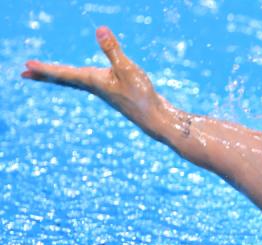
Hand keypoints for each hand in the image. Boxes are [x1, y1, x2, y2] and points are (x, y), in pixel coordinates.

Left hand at [22, 26, 167, 135]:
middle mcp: (95, 86)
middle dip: (45, 75)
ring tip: (45, 74)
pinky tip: (81, 77)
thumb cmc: (141, 95)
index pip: (63, 73)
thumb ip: (112, 50)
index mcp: (93, 81)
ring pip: (75, 81)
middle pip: (64, 79)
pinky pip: (88, 82)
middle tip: (25, 73)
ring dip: (58, 76)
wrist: (155, 118)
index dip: (45, 69)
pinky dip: (76, 78)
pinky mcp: (113, 91)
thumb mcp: (127, 69)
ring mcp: (104, 90)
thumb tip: (99, 29)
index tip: (26, 66)